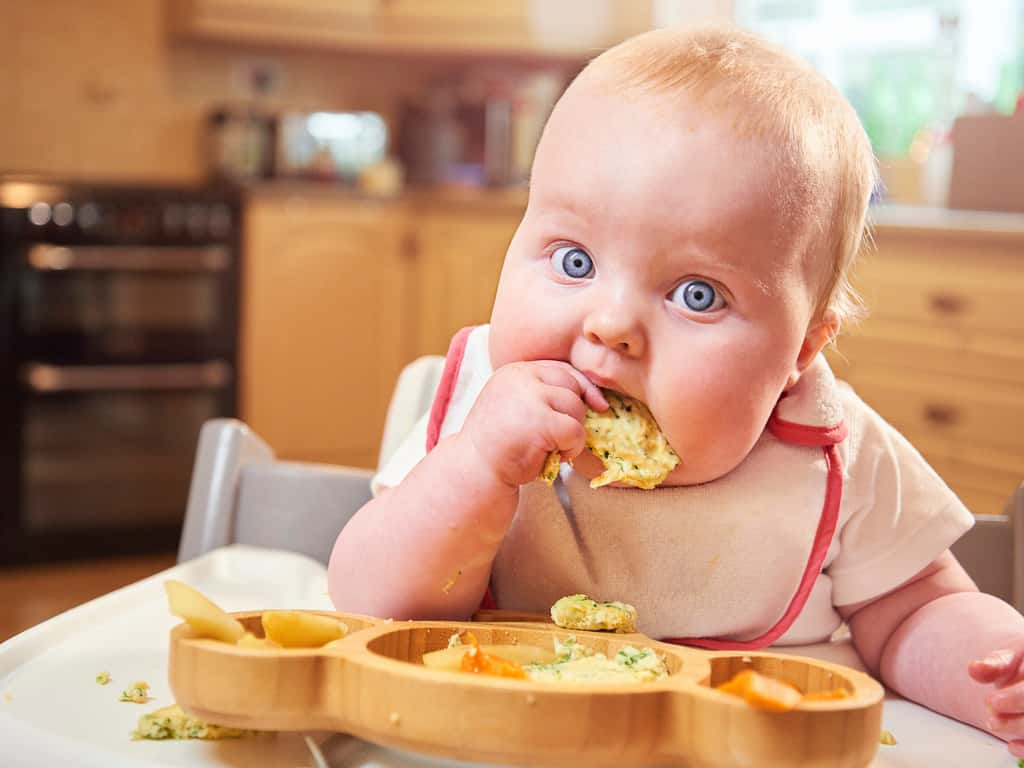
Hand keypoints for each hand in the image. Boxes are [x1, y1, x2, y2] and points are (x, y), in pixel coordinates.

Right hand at [461, 361, 606, 487]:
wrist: (474, 471)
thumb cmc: (499, 445)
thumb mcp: (517, 407)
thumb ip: (543, 395)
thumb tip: (596, 397)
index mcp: (514, 371)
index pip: (561, 369)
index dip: (583, 387)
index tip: (597, 405)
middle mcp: (520, 378)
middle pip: (572, 385)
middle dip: (575, 413)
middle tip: (559, 437)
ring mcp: (530, 398)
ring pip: (576, 408)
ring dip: (572, 433)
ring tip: (552, 448)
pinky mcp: (540, 422)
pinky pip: (575, 431)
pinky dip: (572, 448)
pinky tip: (554, 457)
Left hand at [969, 646, 1023, 757]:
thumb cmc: (1022, 667)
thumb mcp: (1009, 659)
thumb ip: (993, 664)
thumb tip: (974, 668)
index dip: (1016, 699)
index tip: (991, 702)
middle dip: (1018, 721)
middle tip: (991, 720)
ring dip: (1020, 730)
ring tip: (994, 724)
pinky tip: (1012, 746)